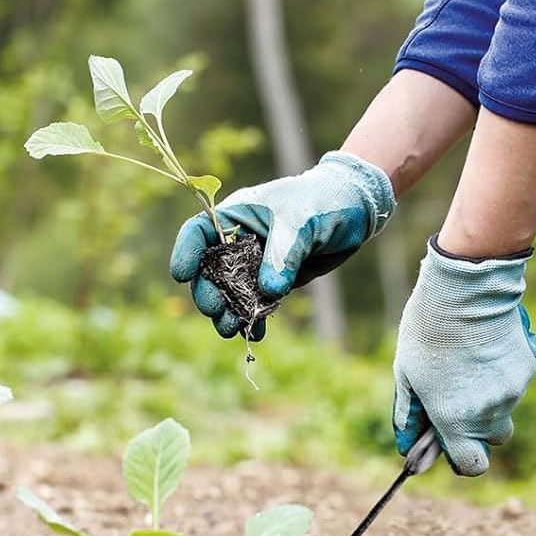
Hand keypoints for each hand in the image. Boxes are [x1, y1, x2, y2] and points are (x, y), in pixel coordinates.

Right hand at [169, 151, 393, 338]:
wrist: (354, 209)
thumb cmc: (322, 201)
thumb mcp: (301, 222)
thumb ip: (282, 255)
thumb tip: (267, 290)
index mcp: (236, 215)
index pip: (198, 232)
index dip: (186, 252)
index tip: (181, 275)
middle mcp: (239, 240)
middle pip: (209, 270)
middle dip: (208, 292)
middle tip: (216, 311)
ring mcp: (256, 262)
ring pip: (230, 292)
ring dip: (228, 312)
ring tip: (232, 330)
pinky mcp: (275, 280)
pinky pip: (257, 303)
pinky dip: (254, 319)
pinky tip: (256, 334)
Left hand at [393, 239, 535, 474]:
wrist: (464, 289)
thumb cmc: (427, 329)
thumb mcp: (405, 371)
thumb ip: (410, 412)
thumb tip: (408, 444)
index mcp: (455, 418)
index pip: (471, 465)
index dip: (460, 457)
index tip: (449, 439)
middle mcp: (489, 412)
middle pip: (490, 438)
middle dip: (475, 425)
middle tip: (455, 394)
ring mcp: (513, 391)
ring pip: (504, 408)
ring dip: (488, 397)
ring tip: (465, 361)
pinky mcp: (528, 369)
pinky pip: (515, 382)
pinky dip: (502, 373)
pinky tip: (483, 346)